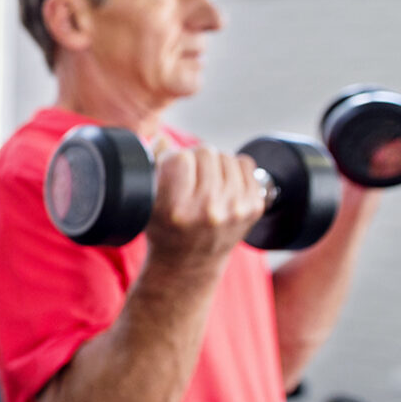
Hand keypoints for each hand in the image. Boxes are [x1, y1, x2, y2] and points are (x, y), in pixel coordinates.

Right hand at [146, 139, 265, 263]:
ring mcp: (235, 209)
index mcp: (177, 210)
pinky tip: (222, 183)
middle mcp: (208, 210)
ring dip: (214, 162)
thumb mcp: (147, 203)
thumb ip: (152, 167)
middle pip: (205, 152)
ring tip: (205, 179)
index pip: (180, 157)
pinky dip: (233, 168)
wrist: (190, 262)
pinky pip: (245, 164)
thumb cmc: (165, 229)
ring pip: (226, 155)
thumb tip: (163, 138)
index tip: (170, 168)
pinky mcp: (253, 207)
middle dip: (194, 158)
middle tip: (189, 173)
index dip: (172, 158)